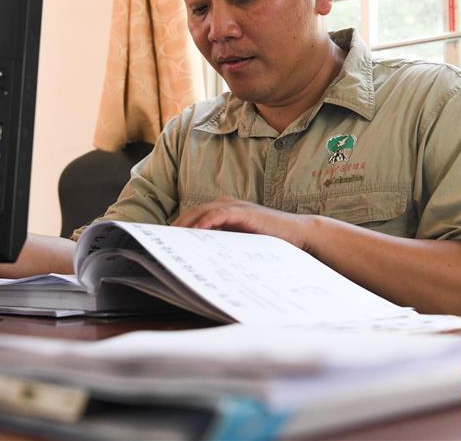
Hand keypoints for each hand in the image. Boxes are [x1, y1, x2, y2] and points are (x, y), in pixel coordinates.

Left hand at [172, 197, 314, 250]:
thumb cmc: (271, 240)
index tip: (165, 239)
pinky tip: (197, 230)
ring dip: (187, 223)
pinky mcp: (245, 212)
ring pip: (203, 211)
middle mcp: (227, 204)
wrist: (298, 234)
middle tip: (162, 240)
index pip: (195, 215)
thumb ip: (223, 243)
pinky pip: (220, 213)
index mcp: (225, 210)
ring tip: (173, 236)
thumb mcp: (242, 242)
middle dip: (177, 225)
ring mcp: (236, 206)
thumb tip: (200, 257)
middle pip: (194, 211)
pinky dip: (207, 220)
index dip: (179, 225)